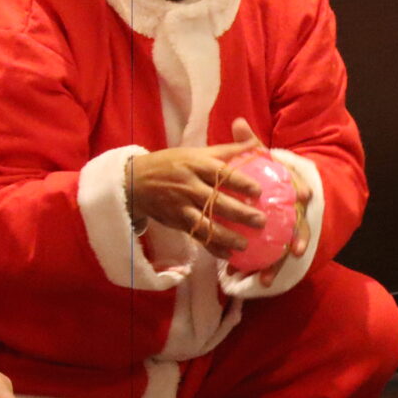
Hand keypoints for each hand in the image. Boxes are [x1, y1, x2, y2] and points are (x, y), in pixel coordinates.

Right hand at [130, 117, 268, 252]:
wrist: (136, 181)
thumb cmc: (173, 164)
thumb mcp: (197, 152)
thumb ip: (228, 150)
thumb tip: (256, 143)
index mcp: (197, 165)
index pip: (221, 174)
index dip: (240, 183)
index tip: (258, 191)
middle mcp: (190, 186)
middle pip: (217, 202)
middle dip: (240, 213)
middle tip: (260, 221)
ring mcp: (182, 206)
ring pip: (206, 224)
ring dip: (226, 236)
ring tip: (245, 244)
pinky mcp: (177, 222)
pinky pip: (197, 236)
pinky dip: (212, 247)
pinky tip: (227, 254)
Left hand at [254, 156, 314, 288]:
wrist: (280, 192)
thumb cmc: (268, 176)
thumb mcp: (259, 159)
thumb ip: (250, 145)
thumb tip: (238, 122)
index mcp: (292, 189)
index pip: (302, 188)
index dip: (305, 192)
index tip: (306, 197)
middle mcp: (296, 211)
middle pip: (301, 225)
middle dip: (300, 238)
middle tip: (295, 250)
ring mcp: (291, 230)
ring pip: (288, 247)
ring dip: (280, 263)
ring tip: (269, 277)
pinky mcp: (281, 244)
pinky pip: (275, 257)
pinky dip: (267, 269)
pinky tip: (258, 281)